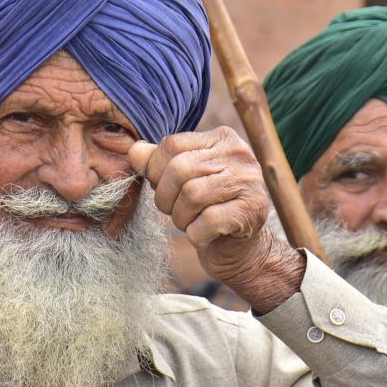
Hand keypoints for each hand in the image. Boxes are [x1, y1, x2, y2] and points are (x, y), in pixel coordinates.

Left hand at [128, 127, 303, 312]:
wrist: (240, 248)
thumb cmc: (206, 208)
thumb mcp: (181, 180)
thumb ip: (158, 162)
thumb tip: (134, 151)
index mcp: (221, 138)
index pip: (172, 144)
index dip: (155, 171)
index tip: (163, 189)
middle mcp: (239, 154)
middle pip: (179, 169)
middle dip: (166, 197)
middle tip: (174, 211)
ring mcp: (249, 182)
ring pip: (192, 194)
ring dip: (181, 217)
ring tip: (190, 222)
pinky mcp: (251, 211)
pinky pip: (208, 221)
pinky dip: (197, 234)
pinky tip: (204, 235)